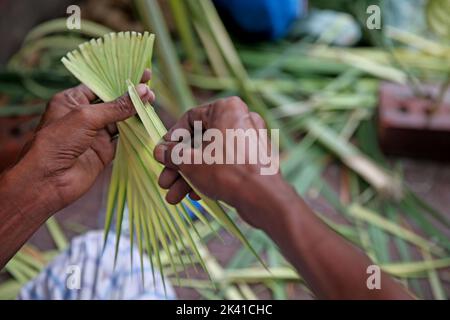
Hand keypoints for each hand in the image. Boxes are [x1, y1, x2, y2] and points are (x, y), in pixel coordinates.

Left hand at [12, 70, 154, 214]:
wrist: (47, 180)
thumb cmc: (58, 142)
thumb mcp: (87, 117)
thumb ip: (117, 106)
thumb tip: (143, 92)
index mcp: (72, 101)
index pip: (100, 85)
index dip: (120, 79)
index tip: (141, 73)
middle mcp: (84, 116)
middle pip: (113, 102)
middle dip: (131, 96)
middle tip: (151, 89)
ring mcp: (95, 135)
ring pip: (120, 120)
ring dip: (135, 113)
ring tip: (152, 103)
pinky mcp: (104, 152)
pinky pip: (123, 140)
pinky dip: (136, 133)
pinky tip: (148, 123)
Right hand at [154, 96, 284, 229]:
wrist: (263, 197)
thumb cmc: (225, 171)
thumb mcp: (190, 162)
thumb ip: (172, 154)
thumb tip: (159, 151)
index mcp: (226, 108)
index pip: (190, 118)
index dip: (172, 138)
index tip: (162, 154)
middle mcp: (240, 119)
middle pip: (199, 141)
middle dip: (179, 166)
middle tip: (164, 182)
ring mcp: (249, 140)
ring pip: (211, 156)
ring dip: (190, 176)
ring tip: (174, 198)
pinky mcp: (254, 159)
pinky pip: (226, 164)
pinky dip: (209, 177)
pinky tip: (195, 196)